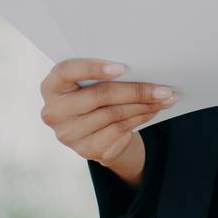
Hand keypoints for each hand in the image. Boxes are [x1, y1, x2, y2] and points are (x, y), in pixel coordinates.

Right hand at [39, 59, 177, 175]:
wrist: (94, 130)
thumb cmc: (93, 94)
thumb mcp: (90, 81)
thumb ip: (103, 73)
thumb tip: (141, 67)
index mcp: (51, 87)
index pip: (66, 72)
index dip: (93, 68)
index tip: (122, 68)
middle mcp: (54, 112)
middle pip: (99, 96)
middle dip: (135, 90)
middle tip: (163, 87)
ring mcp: (68, 134)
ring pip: (114, 114)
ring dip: (144, 105)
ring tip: (165, 97)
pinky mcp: (86, 150)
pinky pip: (120, 129)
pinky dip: (141, 118)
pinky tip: (154, 110)